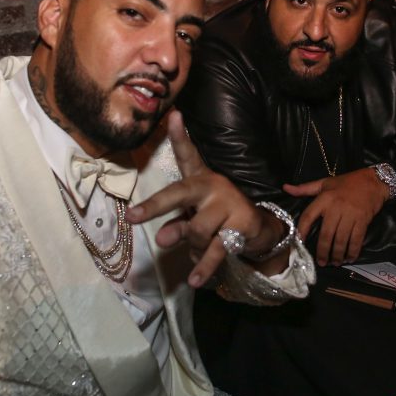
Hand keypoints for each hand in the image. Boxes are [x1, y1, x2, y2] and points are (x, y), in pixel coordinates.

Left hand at [126, 111, 286, 286]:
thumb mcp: (194, 218)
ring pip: (196, 232)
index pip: (188, 154)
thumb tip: (162, 238)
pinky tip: (195, 280)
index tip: (172, 115)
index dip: (179, 135)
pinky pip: (215, 251)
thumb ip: (176, 225)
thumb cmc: (217, 219)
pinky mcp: (241, 225)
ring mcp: (229, 204)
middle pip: (179, 194)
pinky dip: (203, 267)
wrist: (260, 230)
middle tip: (135, 217)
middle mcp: (213, 186)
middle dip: (155, 205)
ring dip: (193, 247)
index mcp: (200, 179)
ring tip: (200, 249)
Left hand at [283, 167, 388, 265]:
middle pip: (326, 234)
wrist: (373, 181)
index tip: (298, 243)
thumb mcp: (324, 183)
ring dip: (337, 254)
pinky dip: (352, 251)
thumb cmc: (346, 182)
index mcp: (324, 199)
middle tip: (321, 262)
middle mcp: (336, 208)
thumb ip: (304, 188)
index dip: (302, 230)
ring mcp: (350, 215)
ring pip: (341, 240)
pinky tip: (349, 258)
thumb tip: (285, 188)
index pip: (308, 216)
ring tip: (334, 263)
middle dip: (323, 251)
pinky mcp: (362, 221)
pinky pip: (356, 239)